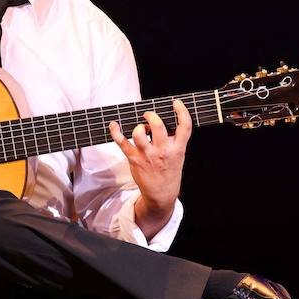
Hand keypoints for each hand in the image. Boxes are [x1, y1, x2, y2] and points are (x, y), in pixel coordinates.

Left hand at [108, 98, 190, 233]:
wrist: (161, 194)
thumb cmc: (169, 171)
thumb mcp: (178, 156)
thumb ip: (174, 140)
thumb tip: (161, 121)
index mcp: (177, 149)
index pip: (184, 127)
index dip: (181, 111)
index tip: (175, 103)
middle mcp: (163, 151)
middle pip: (157, 126)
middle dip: (151, 116)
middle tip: (148, 116)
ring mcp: (148, 155)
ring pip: (138, 133)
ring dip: (138, 126)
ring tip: (140, 129)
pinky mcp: (134, 159)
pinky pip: (122, 142)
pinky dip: (115, 131)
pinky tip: (114, 125)